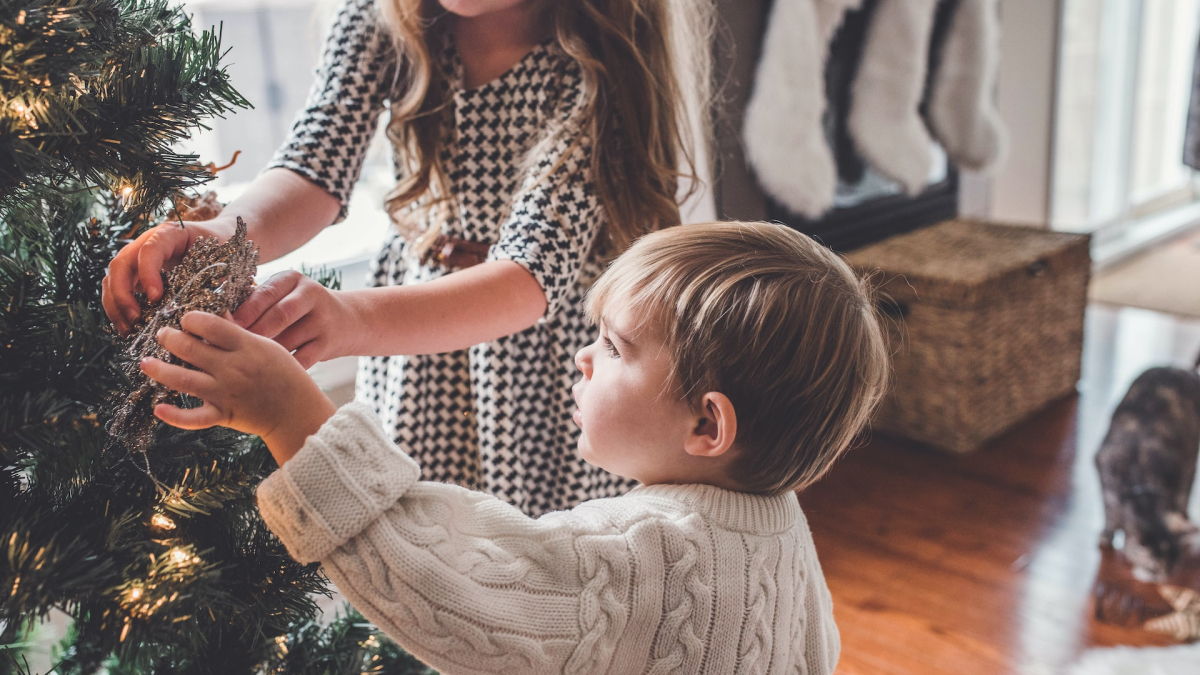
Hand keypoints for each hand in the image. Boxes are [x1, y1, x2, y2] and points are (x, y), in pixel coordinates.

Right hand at [103, 218, 232, 334]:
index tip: (156, 298)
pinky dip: (118, 309)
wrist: (218, 239)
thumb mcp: (222, 258)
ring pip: (112, 278)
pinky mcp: (135, 274)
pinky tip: (128, 328)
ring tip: (128, 329)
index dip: (148, 273)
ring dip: (115, 305)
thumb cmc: (221, 249)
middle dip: (123, 294)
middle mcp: (147, 243)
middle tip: (135, 319)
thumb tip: (213, 313)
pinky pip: (117, 290)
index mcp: (170, 234)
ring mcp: (137, 258)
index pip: (149, 249)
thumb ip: (216, 279)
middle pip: (121, 264)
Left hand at [140, 311, 336, 463]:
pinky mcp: (223, 415)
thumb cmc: (286, 376)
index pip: (210, 325)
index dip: (191, 319)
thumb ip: (240, 334)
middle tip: (162, 334)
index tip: (186, 319)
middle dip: (169, 338)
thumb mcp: (268, 347)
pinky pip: (193, 418)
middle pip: (190, 348)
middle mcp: (233, 368)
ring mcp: (225, 393)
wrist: (297, 412)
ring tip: (145, 363)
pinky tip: (158, 408)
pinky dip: (174, 416)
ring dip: (159, 370)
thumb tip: (215, 317)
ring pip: (183, 379)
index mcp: (246, 347)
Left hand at [232, 270, 358, 367]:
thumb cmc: (300, 310)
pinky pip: (301, 360)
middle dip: (254, 333)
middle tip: (231, 350)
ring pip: (288, 341)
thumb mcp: (284, 294)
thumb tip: (218, 319)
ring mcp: (323, 320)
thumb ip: (257, 301)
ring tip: (244, 365)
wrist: (347, 320)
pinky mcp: (329, 343)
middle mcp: (311, 295)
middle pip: (279, 316)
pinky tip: (267, 375)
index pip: (266, 293)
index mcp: (293, 279)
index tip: (223, 328)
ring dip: (266, 355)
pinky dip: (283, 369)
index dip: (245, 312)